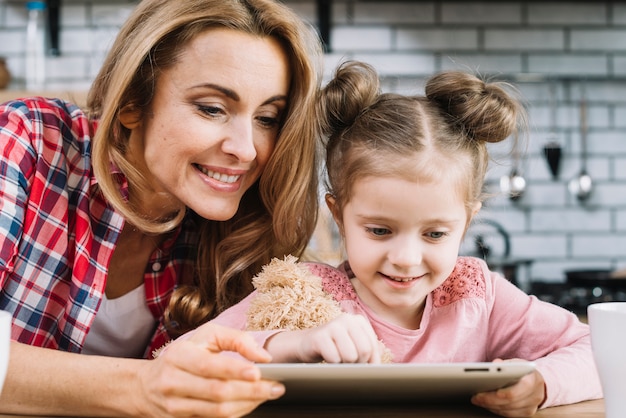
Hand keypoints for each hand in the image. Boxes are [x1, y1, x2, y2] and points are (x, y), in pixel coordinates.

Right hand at [138, 323, 284, 417]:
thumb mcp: (206, 336)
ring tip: (267, 394)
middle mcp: (174, 381)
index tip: (258, 371)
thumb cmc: (185, 355)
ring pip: (217, 411)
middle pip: (216, 392)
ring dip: (248, 404)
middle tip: (275, 386)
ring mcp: (176, 406)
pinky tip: (251, 403)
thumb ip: (236, 339)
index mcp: (179, 356)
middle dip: (251, 391)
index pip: (208, 366)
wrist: (148, 385)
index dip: (234, 370)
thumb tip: (263, 356)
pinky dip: (237, 412)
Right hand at [267, 313, 381, 363]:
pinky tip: (326, 356)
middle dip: (356, 363)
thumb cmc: (336, 348)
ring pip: (350, 356)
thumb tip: (381, 367)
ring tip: (336, 357)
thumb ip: (371, 352)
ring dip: (343, 363)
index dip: (369, 362)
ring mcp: (332, 325)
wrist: (307, 345)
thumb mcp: (355, 346)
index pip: (373, 347)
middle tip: (346, 362)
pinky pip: (334, 359)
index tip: (361, 366)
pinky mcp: (319, 336)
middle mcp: (347, 319)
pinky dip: (331, 363)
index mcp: (359, 320)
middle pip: (364, 351)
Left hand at [471, 358, 545, 416]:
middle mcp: (535, 395)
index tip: (487, 391)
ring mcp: (532, 406)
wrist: (537, 382)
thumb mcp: (516, 363)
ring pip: (508, 410)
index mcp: (533, 380)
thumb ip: (505, 364)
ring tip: (478, 400)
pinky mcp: (527, 413)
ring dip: (490, 406)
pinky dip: (496, 410)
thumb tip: (495, 364)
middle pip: (510, 402)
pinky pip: (509, 415)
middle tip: (476, 396)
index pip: (519, 389)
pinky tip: (487, 405)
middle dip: (490, 399)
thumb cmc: (524, 372)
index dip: (503, 393)